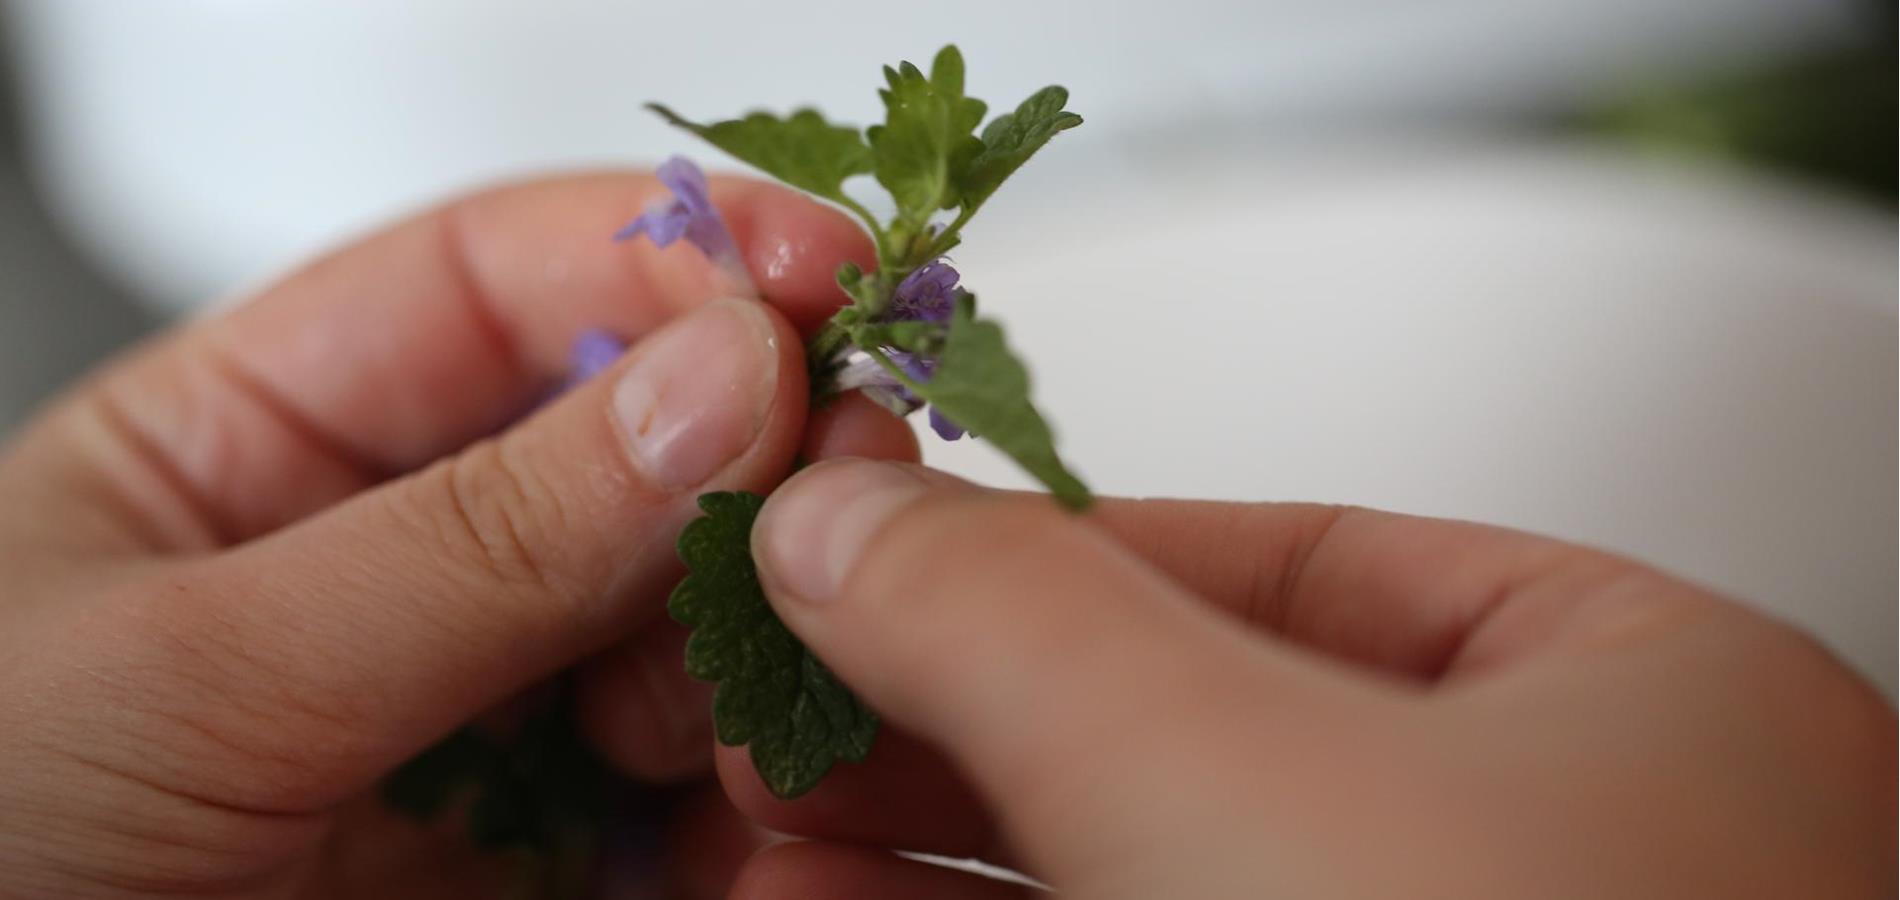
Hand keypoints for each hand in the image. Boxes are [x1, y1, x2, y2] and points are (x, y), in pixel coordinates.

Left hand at [0, 173, 915, 897]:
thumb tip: (716, 384)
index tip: (811, 269)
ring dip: (754, 630)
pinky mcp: (556, 862)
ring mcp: (490, 723)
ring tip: (761, 685)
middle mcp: (401, 567)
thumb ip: (470, 542)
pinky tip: (757, 795)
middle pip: (633, 443)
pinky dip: (762, 784)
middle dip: (747, 450)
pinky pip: (706, 789)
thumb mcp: (195, 671)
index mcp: (263, 447)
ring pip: (694, 616)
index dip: (663, 251)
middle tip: (837, 473)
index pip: (493, 287)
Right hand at [721, 459, 1894, 899]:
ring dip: (933, 850)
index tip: (875, 551)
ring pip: (1145, 870)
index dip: (1050, 547)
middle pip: (1195, 722)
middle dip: (958, 715)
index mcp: (1639, 704)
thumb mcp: (1222, 776)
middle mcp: (1567, 849)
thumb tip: (846, 516)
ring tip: (770, 817)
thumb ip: (1019, 617)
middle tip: (794, 696)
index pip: (1294, 559)